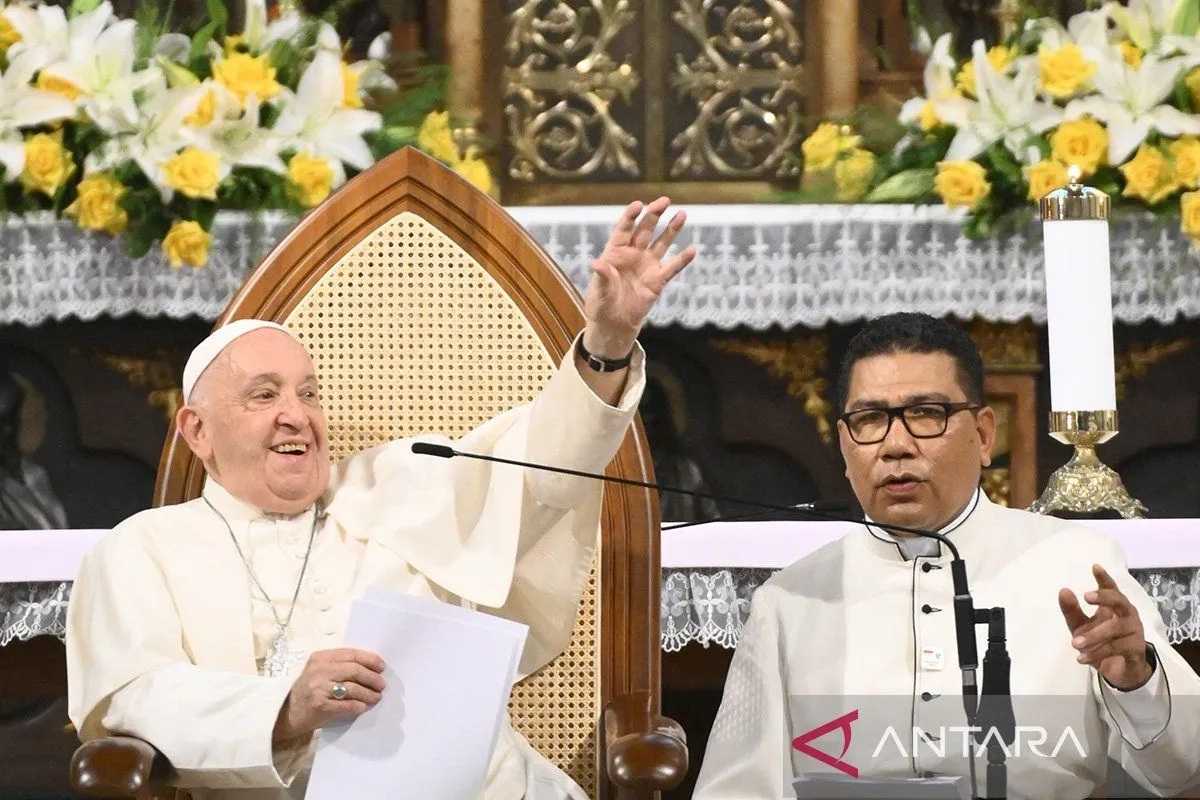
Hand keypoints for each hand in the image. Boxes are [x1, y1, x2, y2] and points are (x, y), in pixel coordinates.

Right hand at [273, 648, 386, 740]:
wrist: (286, 713)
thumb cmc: (308, 691)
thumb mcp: (319, 671)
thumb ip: (339, 666)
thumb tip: (371, 668)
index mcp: (320, 658)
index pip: (351, 654)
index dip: (370, 659)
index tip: (381, 666)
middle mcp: (319, 670)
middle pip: (355, 670)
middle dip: (372, 678)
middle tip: (381, 685)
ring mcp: (318, 688)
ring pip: (353, 688)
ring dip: (369, 694)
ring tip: (376, 697)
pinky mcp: (320, 705)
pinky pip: (346, 704)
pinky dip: (358, 706)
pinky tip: (363, 707)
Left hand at [582, 197, 696, 356]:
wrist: (613, 323)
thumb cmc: (601, 304)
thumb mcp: (599, 292)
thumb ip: (602, 277)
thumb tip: (597, 264)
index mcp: (614, 252)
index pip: (624, 229)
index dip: (631, 216)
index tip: (639, 204)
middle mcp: (632, 255)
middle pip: (645, 230)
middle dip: (654, 214)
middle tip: (665, 200)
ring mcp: (646, 266)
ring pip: (661, 243)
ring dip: (672, 230)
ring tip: (682, 214)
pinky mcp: (657, 281)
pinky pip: (672, 268)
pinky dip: (682, 260)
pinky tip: (692, 250)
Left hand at [1059, 564, 1151, 690]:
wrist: (1119, 671)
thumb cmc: (1100, 642)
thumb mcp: (1081, 626)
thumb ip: (1072, 610)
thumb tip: (1063, 590)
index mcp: (1114, 607)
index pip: (1111, 589)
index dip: (1104, 578)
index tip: (1095, 566)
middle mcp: (1127, 616)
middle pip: (1120, 601)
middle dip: (1104, 597)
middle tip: (1086, 596)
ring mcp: (1134, 633)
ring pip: (1115, 629)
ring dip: (1094, 636)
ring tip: (1074, 643)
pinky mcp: (1136, 651)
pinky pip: (1117, 649)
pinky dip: (1098, 654)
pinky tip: (1081, 658)